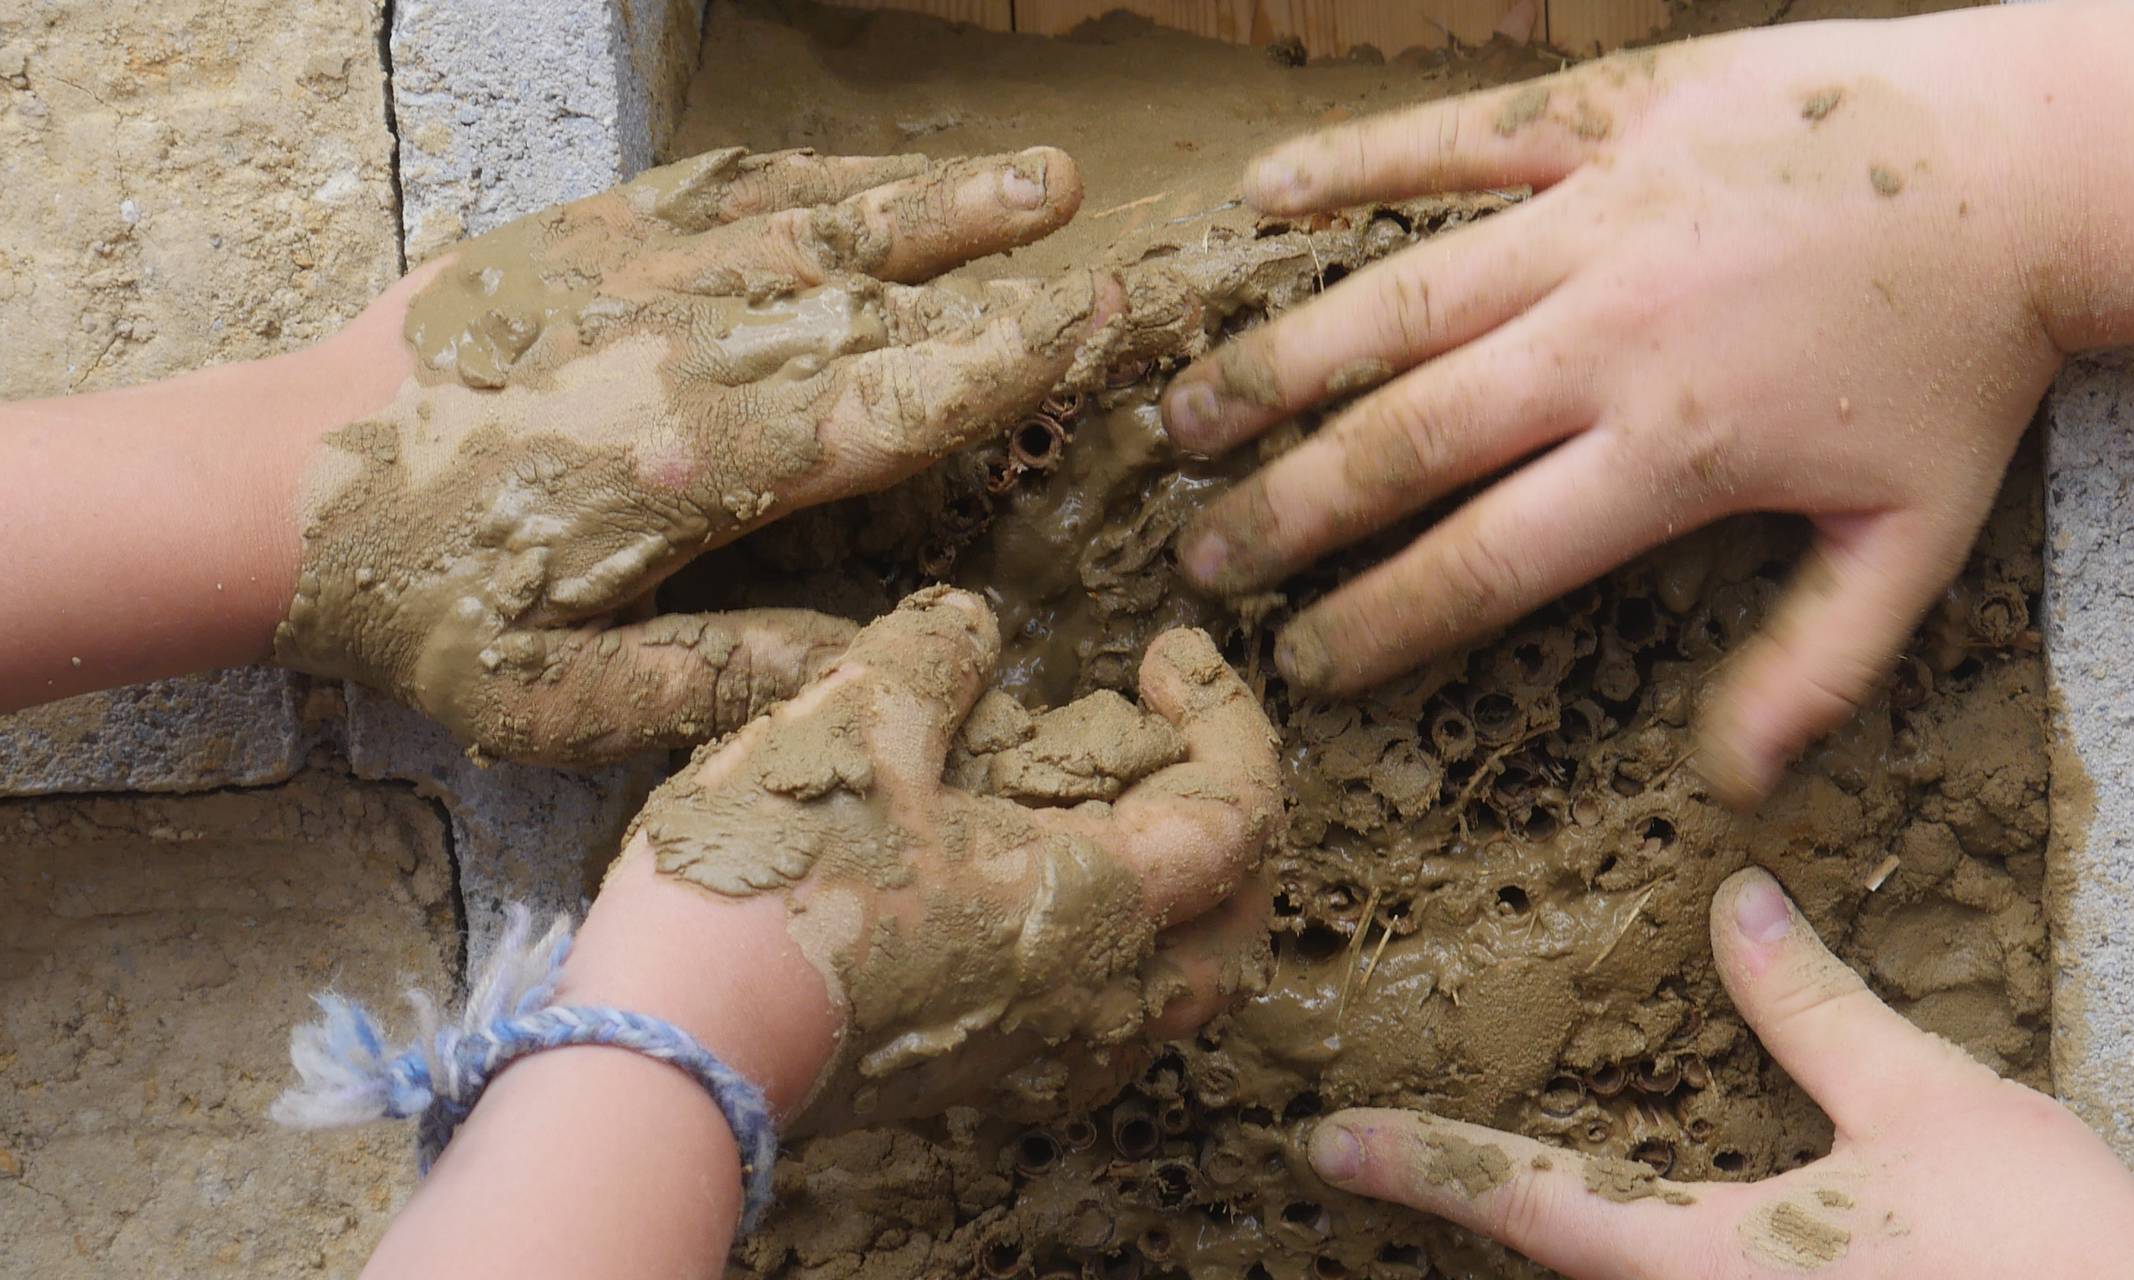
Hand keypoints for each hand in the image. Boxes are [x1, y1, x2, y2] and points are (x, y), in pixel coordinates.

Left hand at [278, 146, 1132, 765]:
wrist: (266, 490)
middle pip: (887, 296)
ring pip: (821, 220)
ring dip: (938, 199)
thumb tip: (878, 653)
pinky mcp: (579, 238)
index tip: (1098, 329)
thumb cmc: (423, 610)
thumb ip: (728, 677)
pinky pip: (719, 184)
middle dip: (1012, 278)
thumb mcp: (566, 696)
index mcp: (706, 458)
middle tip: (1116, 264)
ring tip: (1042, 179)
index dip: (1011, 362)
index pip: (897, 397)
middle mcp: (693, 344)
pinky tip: (860, 171)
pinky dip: (806, 174)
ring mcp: (638, 274)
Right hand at [565, 586, 1283, 1132]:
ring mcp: (1039, 1053)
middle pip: (1238, 925)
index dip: (1228, 717)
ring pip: (1176, 994)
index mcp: (1095, 901)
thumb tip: (974, 623)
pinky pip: (1096, 1031)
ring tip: (1115, 820)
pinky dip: (1110, 962)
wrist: (672, 1050)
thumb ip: (933, 657)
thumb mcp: (852, 721)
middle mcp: (1093, 995)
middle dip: (1239, 830)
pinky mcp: (978, 1084)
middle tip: (1177, 749)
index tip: (1164, 654)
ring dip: (1183, 905)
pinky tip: (1034, 903)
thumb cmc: (769, 882)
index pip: (1240, 815)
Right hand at [1161, 14, 2066, 804]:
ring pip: (1401, 298)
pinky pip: (1455, 139)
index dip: (1382, 619)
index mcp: (1676, 449)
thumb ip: (1813, 663)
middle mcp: (1612, 334)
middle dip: (1292, 509)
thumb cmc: (1966, 360)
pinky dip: (1352, 165)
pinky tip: (1262, 198)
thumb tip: (1730, 784)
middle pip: (1410, 437)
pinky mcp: (1608, 115)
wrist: (2028, 162)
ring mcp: (1601, 213)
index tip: (1306, 663)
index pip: (1488, 557)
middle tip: (1205, 560)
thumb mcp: (1916, 539)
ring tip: (1184, 416)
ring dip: (1280, 363)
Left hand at [1302, 867, 2133, 1279]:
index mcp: (1712, 1268)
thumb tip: (1742, 905)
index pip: (1531, 1210)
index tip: (1325, 1144)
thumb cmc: (2052, 1254)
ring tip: (1547, 1184)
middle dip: (1505, 1216)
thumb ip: (1818, 1012)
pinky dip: (1676, 1256)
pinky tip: (1714, 1223)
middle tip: (1407, 1161)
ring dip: (1595, 1238)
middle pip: (1574, 1277)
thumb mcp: (1929, 1105)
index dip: (1424, 1168)